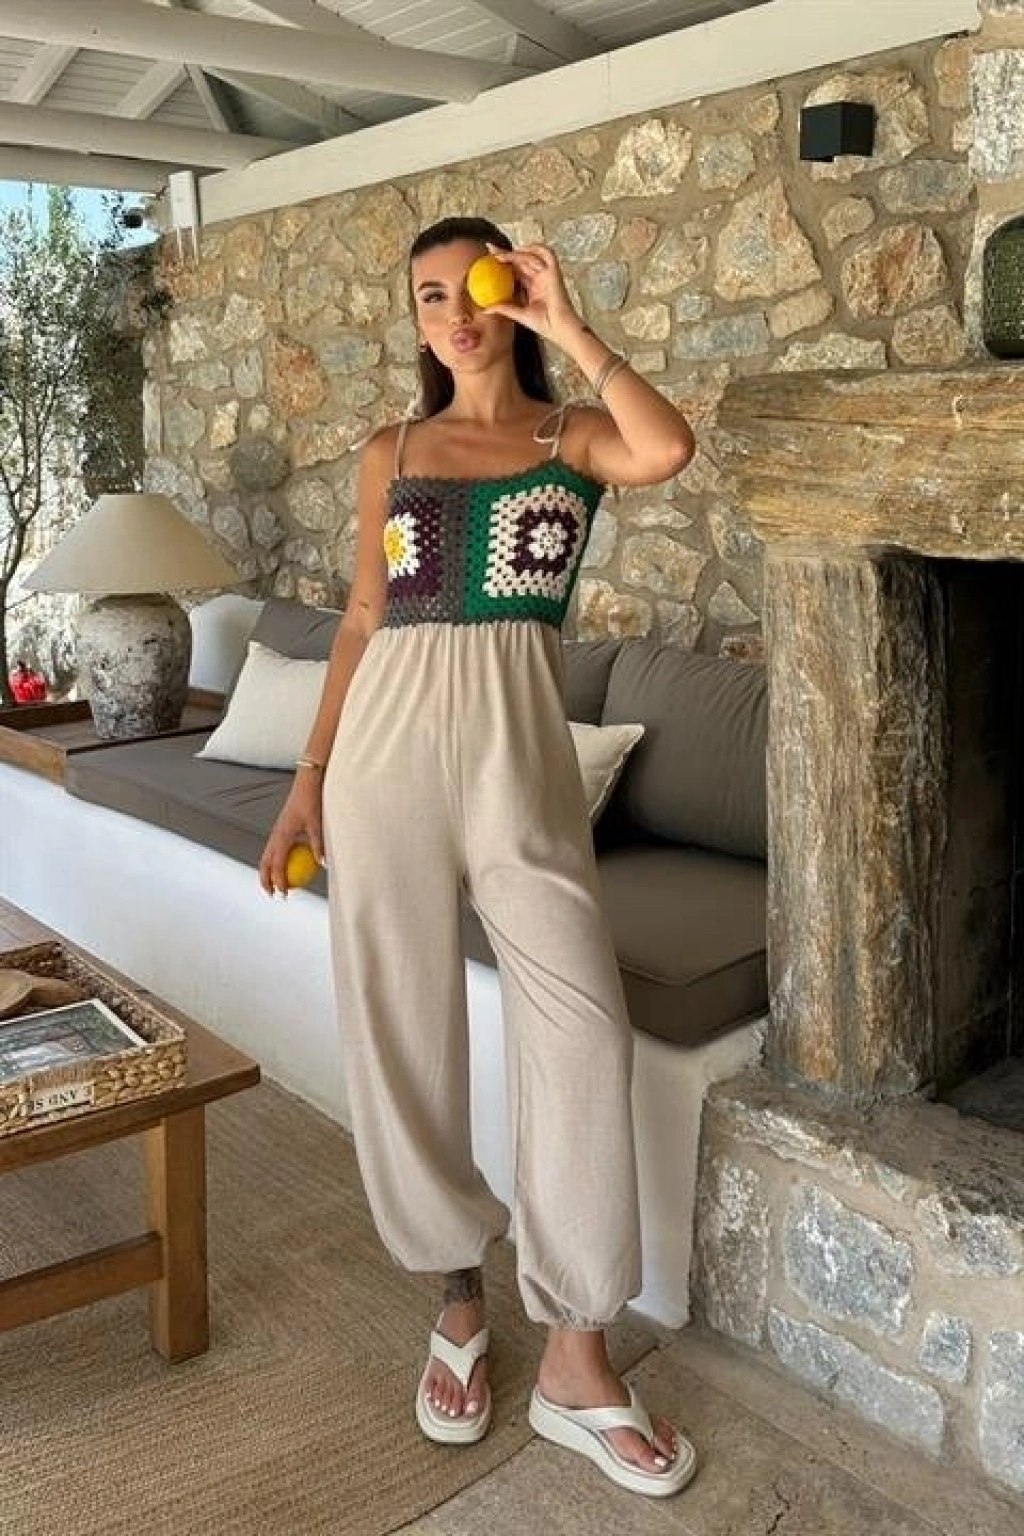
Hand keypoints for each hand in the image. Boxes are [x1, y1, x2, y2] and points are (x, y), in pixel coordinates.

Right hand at [258, 775, 324, 897]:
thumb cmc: (312, 801)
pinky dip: (276, 861)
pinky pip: (275, 850)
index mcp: (282, 836)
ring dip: (268, 872)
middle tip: (273, 895)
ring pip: (267, 857)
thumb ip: (318, 845)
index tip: (283, 894)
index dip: (278, 881)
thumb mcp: (317, 825)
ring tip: (276, 885)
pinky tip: (287, 868)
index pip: (276, 864)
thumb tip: (323, 865)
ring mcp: (276, 831)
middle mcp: (275, 835)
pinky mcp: (281, 829)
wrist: (306, 783)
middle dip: (265, 880)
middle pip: (264, 863)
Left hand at [487, 243, 580, 345]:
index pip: (516, 269)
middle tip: (491, 248)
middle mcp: (539, 277)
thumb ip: (504, 309)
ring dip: (515, 253)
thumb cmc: (545, 324)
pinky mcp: (554, 272)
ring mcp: (546, 274)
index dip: (504, 261)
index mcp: (532, 286)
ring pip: (531, 255)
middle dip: (506, 252)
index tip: (489, 256)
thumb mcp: (519, 314)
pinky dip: (535, 250)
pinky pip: (547, 254)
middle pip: (521, 259)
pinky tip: (520, 252)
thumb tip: (485, 310)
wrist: (559, 328)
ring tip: (500, 256)